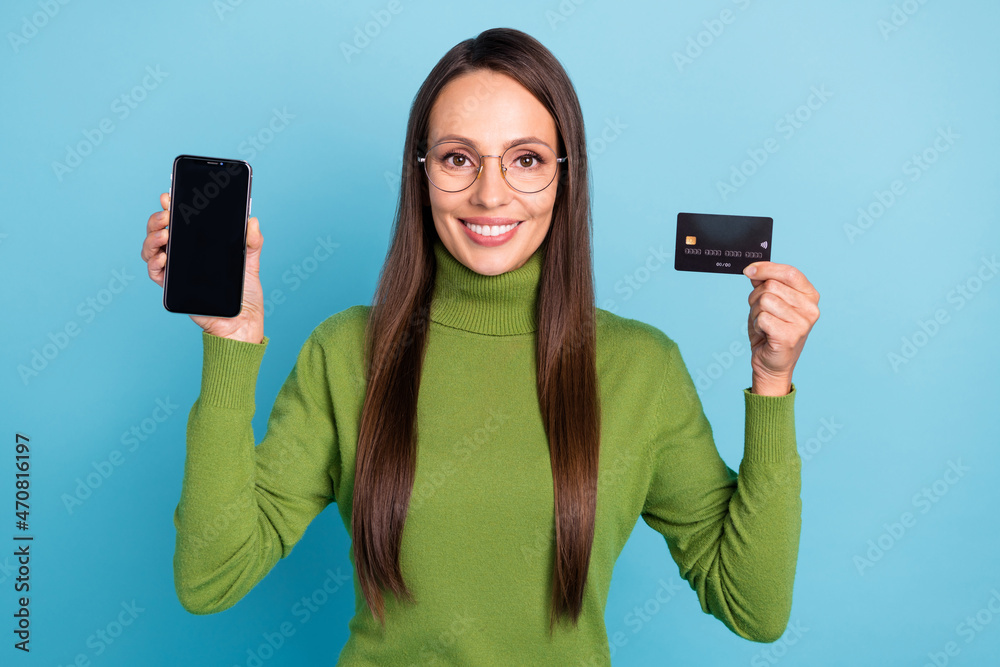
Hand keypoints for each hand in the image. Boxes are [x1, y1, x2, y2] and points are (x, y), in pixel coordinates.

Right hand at [140, 192, 265, 343]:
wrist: (242, 321)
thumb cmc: (245, 293)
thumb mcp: (250, 262)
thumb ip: (252, 241)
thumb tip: (253, 220)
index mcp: (198, 245)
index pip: (179, 222)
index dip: (169, 207)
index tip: (168, 195)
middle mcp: (183, 255)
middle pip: (159, 231)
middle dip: (157, 219)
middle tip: (166, 214)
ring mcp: (176, 270)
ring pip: (151, 249)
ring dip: (152, 238)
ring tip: (165, 234)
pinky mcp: (173, 287)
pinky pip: (156, 273)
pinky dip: (154, 262)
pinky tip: (162, 256)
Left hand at [742, 261, 819, 394]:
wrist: (772, 363)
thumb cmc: (771, 331)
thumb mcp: (768, 302)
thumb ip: (765, 283)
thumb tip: (754, 270)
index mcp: (810, 295)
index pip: (789, 272)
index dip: (767, 268)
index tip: (749, 270)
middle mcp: (811, 308)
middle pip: (771, 286)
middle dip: (756, 297)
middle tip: (761, 312)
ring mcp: (803, 323)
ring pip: (765, 300)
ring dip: (756, 312)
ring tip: (764, 324)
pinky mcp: (790, 336)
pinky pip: (762, 318)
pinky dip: (757, 324)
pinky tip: (764, 333)